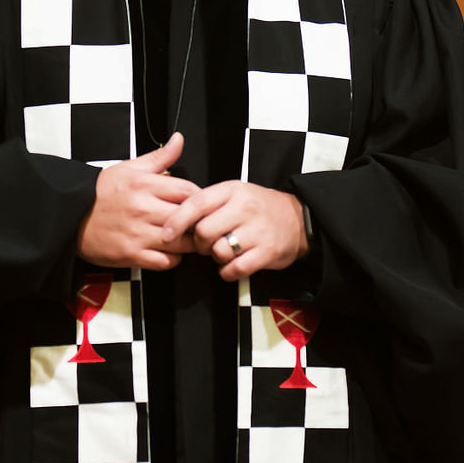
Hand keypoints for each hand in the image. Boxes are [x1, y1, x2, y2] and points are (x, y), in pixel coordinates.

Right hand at [77, 133, 198, 270]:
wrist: (71, 216)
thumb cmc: (100, 193)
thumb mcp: (130, 168)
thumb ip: (160, 157)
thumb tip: (178, 140)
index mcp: (144, 185)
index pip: (189, 191)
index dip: (200, 199)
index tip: (199, 204)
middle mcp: (143, 209)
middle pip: (189, 218)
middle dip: (197, 222)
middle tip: (197, 224)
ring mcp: (138, 233)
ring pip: (182, 242)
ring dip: (188, 242)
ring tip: (184, 238)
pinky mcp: (132, 254)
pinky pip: (166, 262)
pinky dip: (173, 259)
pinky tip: (169, 251)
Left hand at [161, 180, 308, 281]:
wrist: (297, 219)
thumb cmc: (259, 208)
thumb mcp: (234, 194)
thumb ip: (207, 203)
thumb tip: (174, 218)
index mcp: (232, 190)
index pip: (196, 203)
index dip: (177, 221)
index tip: (166, 234)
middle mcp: (244, 208)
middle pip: (203, 231)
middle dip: (199, 243)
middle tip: (206, 244)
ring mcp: (257, 230)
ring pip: (218, 251)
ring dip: (215, 257)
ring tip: (224, 251)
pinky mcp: (266, 252)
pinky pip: (234, 268)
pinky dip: (228, 271)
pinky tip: (232, 265)